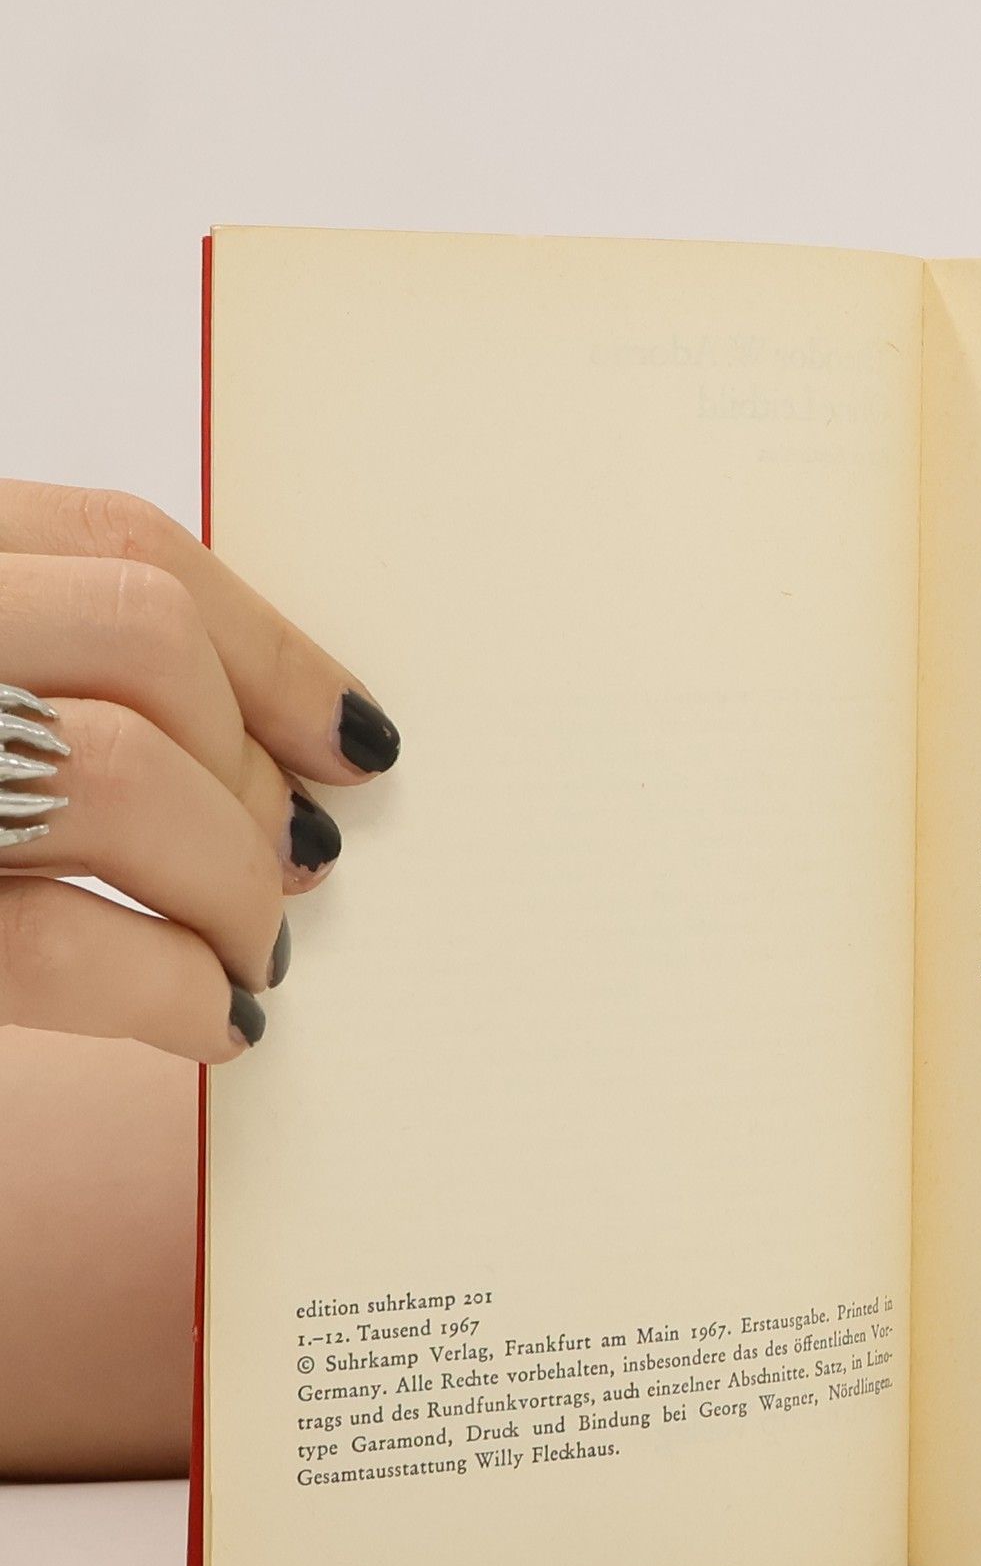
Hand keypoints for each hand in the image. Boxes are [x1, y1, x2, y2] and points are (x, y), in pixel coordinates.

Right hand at [0, 480, 399, 1056]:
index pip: (124, 546)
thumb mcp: (3, 679)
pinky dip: (170, 989)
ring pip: (120, 774)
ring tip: (253, 953)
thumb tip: (293, 755)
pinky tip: (214, 1019)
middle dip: (255, 772)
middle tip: (302, 865)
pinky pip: (57, 946)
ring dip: (230, 883)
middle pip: (147, 643)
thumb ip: (71, 671)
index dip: (274, 652)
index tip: (360, 740)